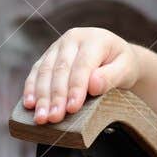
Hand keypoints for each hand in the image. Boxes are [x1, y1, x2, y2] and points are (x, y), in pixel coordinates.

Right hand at [22, 27, 141, 123]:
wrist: (115, 56)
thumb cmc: (122, 64)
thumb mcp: (127, 69)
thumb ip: (113, 76)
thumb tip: (93, 85)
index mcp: (94, 39)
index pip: (82, 66)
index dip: (76, 88)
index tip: (73, 108)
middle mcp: (72, 39)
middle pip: (60, 70)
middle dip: (56, 96)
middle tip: (53, 117)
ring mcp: (57, 46)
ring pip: (45, 71)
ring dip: (41, 96)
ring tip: (40, 117)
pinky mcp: (48, 56)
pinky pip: (36, 72)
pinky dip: (31, 89)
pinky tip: (29, 105)